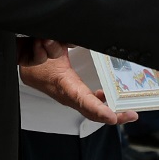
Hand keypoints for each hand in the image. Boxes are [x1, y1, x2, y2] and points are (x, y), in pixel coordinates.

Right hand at [17, 40, 137, 125]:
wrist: (26, 66)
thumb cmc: (36, 58)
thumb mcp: (45, 45)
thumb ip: (53, 43)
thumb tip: (59, 42)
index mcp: (63, 84)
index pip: (82, 99)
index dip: (97, 109)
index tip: (112, 116)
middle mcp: (68, 95)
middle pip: (91, 111)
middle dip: (113, 116)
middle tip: (132, 114)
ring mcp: (70, 98)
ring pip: (92, 111)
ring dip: (110, 113)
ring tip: (128, 112)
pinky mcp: (73, 95)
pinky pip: (89, 104)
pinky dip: (102, 104)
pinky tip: (110, 98)